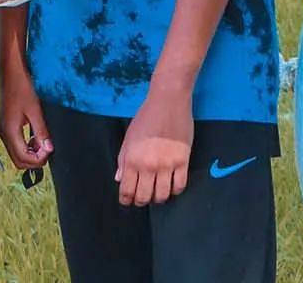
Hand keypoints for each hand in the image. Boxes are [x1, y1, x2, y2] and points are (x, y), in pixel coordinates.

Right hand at [0, 53, 52, 171]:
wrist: (10, 73)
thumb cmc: (22, 87)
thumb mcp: (35, 110)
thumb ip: (41, 131)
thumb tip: (48, 148)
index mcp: (9, 131)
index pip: (23, 158)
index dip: (39, 159)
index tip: (50, 150)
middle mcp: (4, 134)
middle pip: (18, 160)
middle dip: (34, 160)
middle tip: (47, 148)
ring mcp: (3, 130)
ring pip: (16, 153)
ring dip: (31, 153)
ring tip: (43, 141)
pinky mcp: (6, 126)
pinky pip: (15, 144)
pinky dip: (26, 146)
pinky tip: (35, 136)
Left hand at [115, 88, 192, 206]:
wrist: (168, 102)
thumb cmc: (146, 117)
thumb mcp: (128, 138)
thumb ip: (123, 160)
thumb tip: (119, 179)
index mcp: (132, 160)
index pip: (127, 190)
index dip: (126, 199)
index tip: (127, 200)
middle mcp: (149, 166)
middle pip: (144, 197)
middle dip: (141, 201)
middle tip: (142, 197)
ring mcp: (167, 165)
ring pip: (163, 195)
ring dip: (158, 197)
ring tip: (157, 192)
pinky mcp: (183, 162)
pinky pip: (180, 186)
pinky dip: (175, 190)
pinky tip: (171, 185)